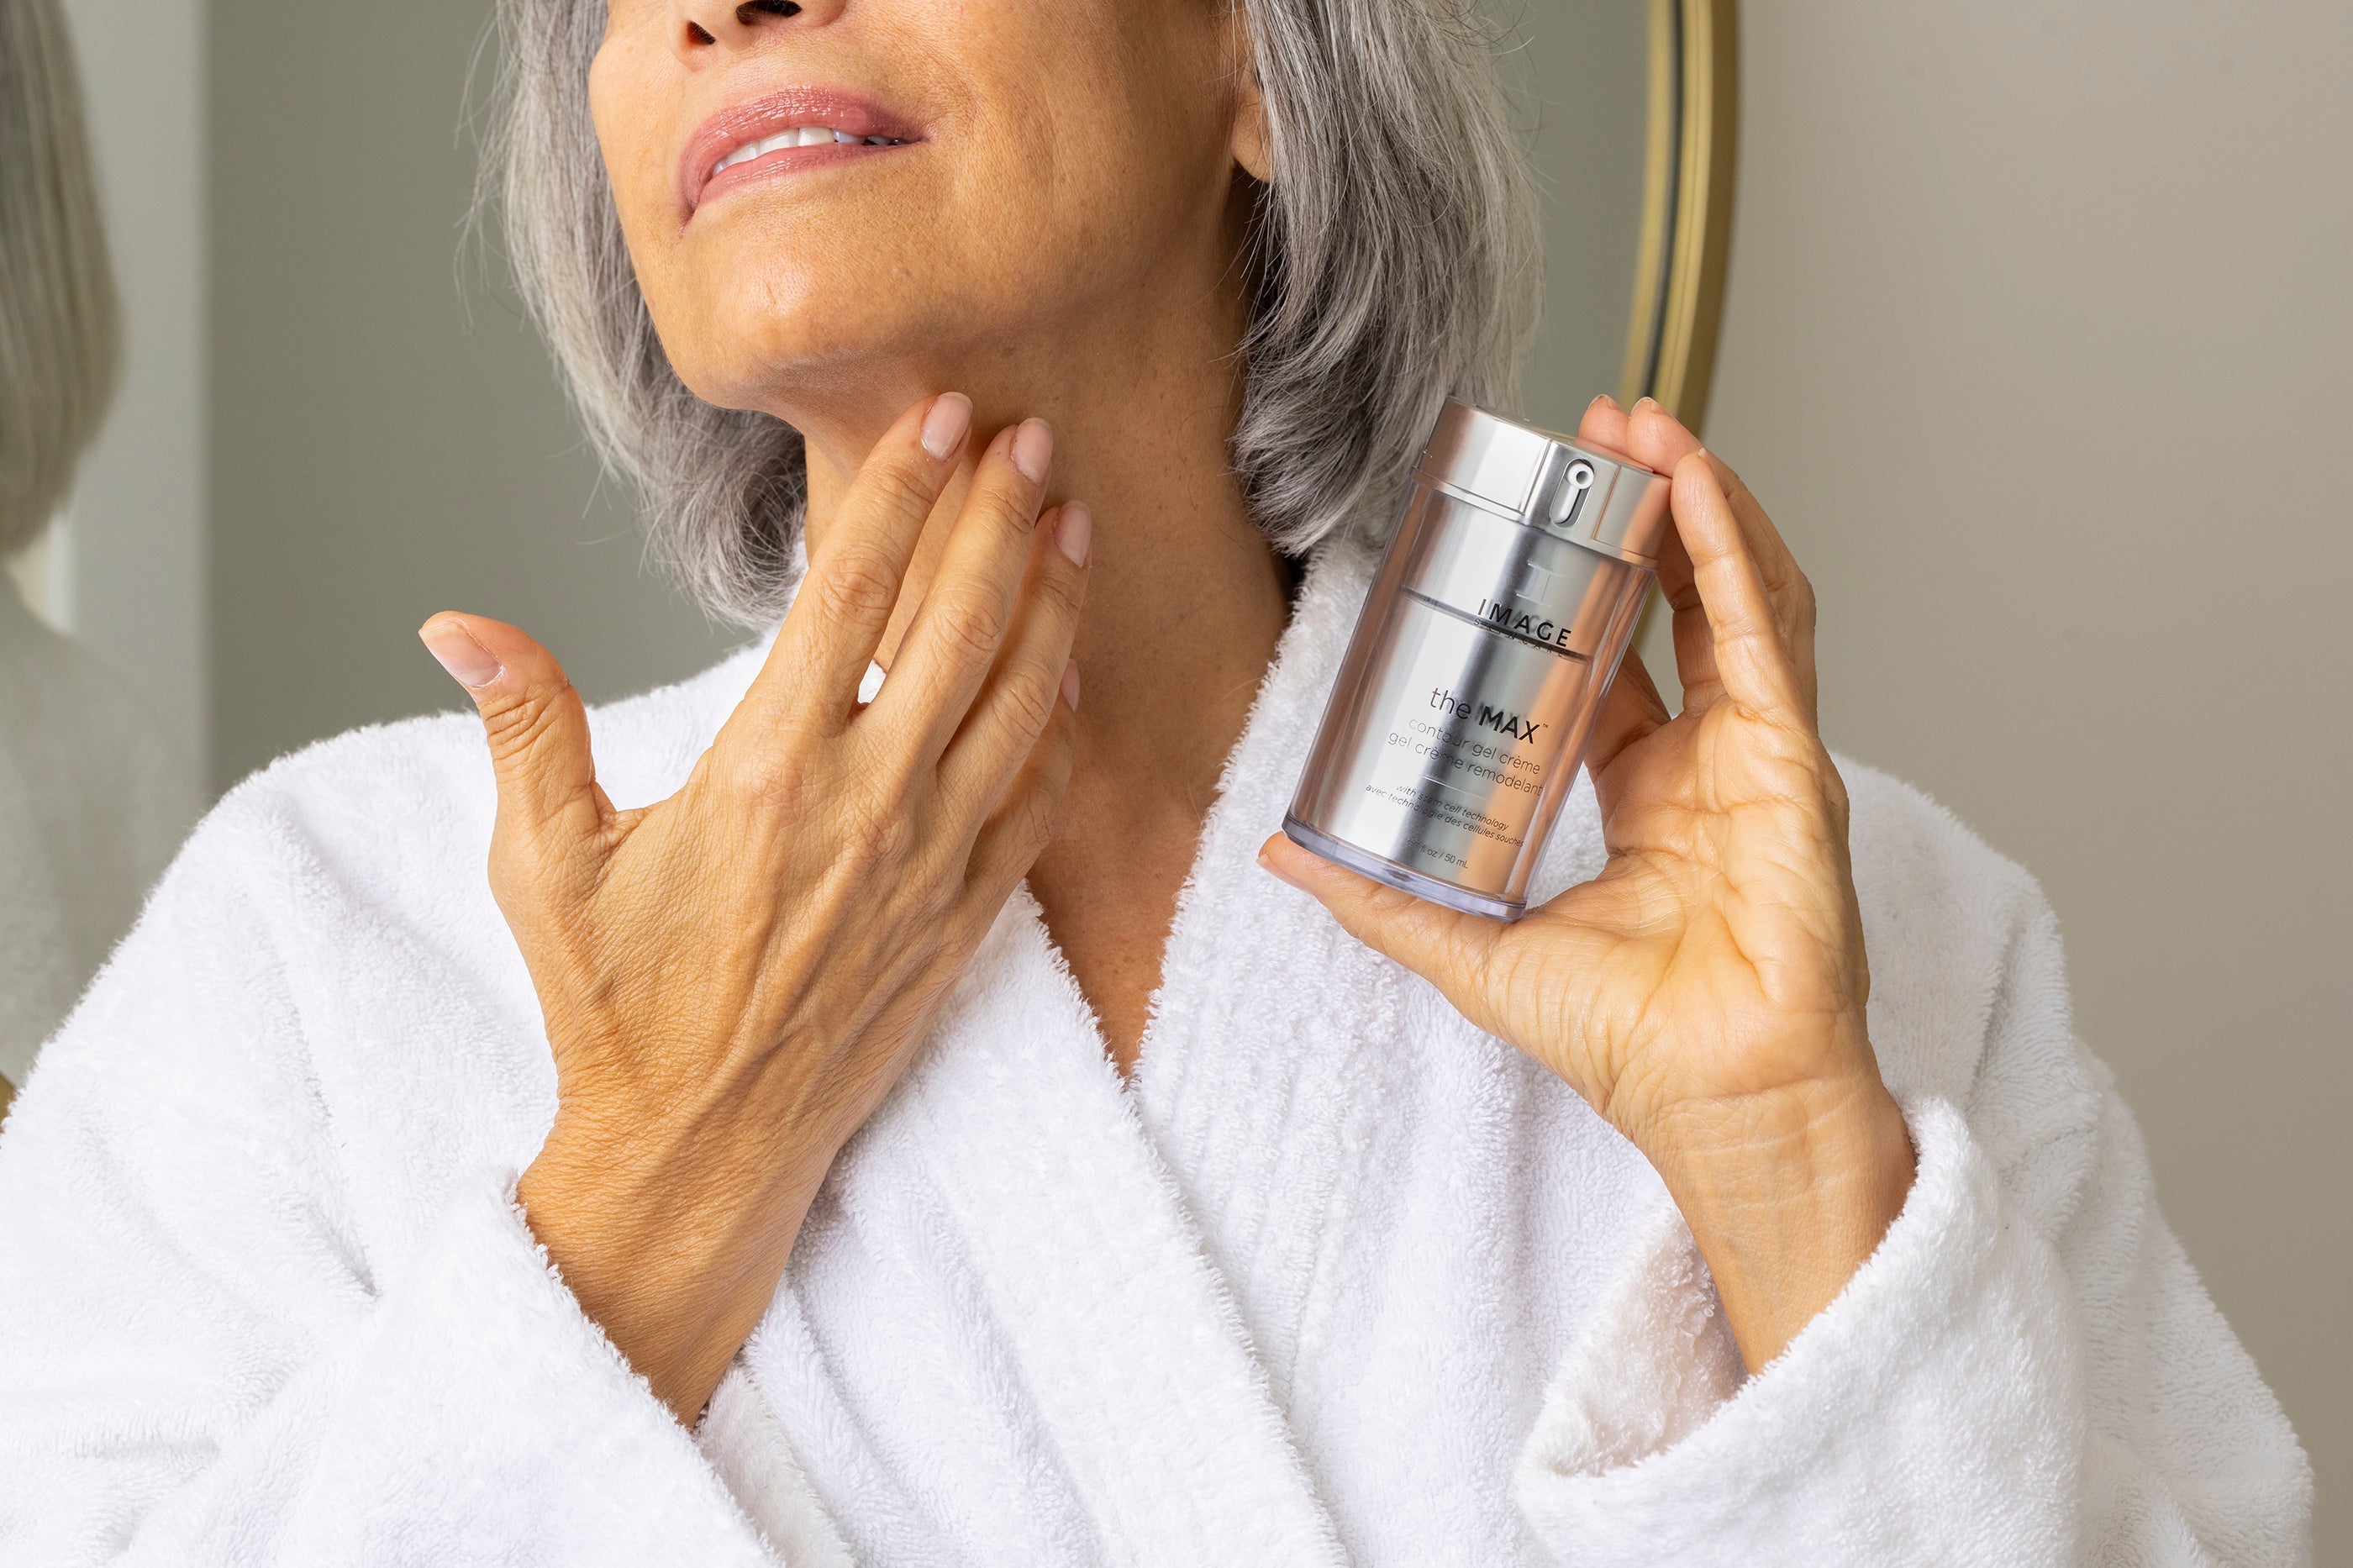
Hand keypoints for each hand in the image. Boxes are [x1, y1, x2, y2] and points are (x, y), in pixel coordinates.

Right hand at [418, 394, 1091, 1419]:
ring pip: (1019, 701)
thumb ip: (524, 729)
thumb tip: (457, 626)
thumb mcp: (546, 868)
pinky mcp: (967, 918)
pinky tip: (1071, 663)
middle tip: (1030, 434)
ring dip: (1051, 601)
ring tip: (1072, 517)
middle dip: (999, 517)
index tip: (943, 419)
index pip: (853, 596)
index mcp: (766, 775)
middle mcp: (867, 807)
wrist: (704, 1151)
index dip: (904, 492)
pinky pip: (1036, 798)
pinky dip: (1061, 722)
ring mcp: (931, 864)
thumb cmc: (619, 1012)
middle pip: (959, 626)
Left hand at [1259, 397, 1912, 1369]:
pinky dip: (1734, 550)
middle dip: (1644, 507)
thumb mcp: (1474, 949)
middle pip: (1683, 600)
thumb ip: (1380, 897)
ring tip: (1645, 425)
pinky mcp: (1795, 760)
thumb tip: (1280, 851)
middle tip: (1596, 430)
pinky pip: (1766, 633)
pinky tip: (1697, 484)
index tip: (1537, 511)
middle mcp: (1712, 760)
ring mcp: (1762, 753)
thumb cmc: (1630, 1046)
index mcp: (1647, 794)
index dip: (1582, 577)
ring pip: (1738, 594)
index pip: (1617, 656)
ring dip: (1694, 502)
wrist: (1716, 1102)